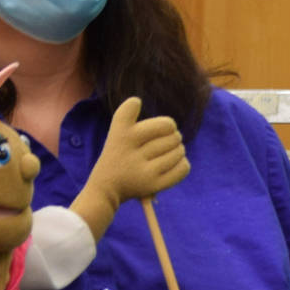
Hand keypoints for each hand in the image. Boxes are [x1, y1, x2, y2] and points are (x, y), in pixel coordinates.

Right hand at [71, 97, 188, 240]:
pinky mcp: (152, 186)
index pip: (165, 124)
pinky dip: (183, 164)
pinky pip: (182, 169)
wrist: (106, 188)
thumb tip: (136, 101)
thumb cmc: (118, 153)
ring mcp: (143, 171)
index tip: (160, 131)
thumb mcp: (117, 129)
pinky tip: (174, 164)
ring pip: (179, 152)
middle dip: (174, 138)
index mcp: (123, 135)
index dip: (168, 125)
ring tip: (170, 153)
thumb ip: (127, 111)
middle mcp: (132, 152)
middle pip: (174, 137)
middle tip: (166, 143)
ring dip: (179, 151)